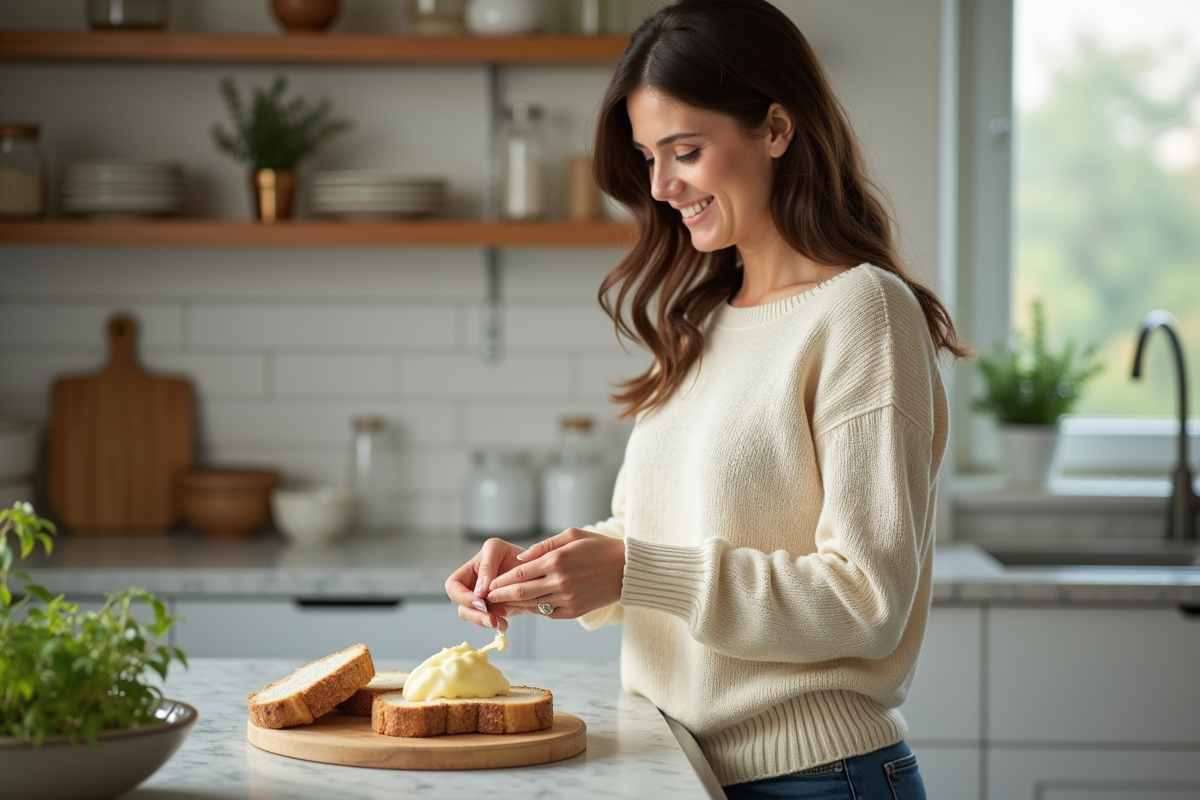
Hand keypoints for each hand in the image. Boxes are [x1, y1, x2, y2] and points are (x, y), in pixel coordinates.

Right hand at [445, 538, 527, 630]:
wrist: (536, 569)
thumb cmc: (512, 553)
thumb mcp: (497, 549)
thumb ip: (487, 566)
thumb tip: (479, 590)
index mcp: (469, 571)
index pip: (453, 586)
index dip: (461, 596)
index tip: (479, 600)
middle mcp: (473, 587)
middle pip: (462, 606)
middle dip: (474, 614)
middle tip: (490, 618)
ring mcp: (484, 601)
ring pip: (474, 616)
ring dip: (485, 621)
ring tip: (499, 622)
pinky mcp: (496, 610)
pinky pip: (489, 621)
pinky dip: (496, 624)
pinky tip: (504, 624)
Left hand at [483, 528, 625, 619]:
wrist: (626, 569)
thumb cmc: (598, 548)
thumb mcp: (571, 536)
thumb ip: (543, 547)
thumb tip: (521, 559)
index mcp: (557, 560)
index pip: (520, 573)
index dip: (502, 580)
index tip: (489, 583)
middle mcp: (560, 581)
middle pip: (522, 592)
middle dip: (501, 595)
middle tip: (487, 597)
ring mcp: (568, 598)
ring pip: (533, 604)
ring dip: (515, 605)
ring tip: (502, 603)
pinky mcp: (574, 611)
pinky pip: (548, 613)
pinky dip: (535, 609)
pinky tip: (527, 605)